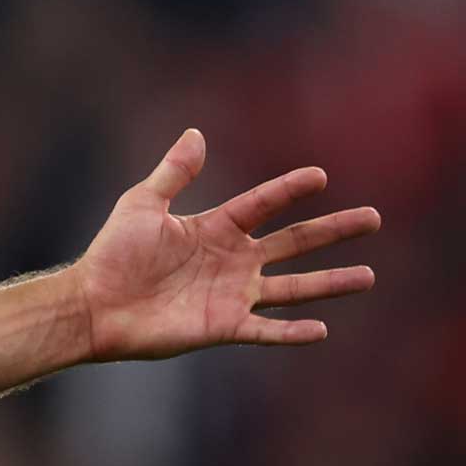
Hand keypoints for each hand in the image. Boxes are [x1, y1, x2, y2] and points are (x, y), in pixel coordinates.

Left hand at [70, 129, 379, 360]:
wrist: (93, 305)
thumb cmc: (112, 254)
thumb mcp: (142, 204)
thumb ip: (173, 173)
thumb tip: (196, 133)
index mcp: (213, 228)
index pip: (262, 205)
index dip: (289, 189)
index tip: (320, 176)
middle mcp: (230, 261)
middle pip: (293, 242)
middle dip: (332, 230)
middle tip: (373, 218)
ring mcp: (231, 295)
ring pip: (293, 287)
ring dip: (330, 282)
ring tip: (368, 275)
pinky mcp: (223, 327)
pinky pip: (266, 330)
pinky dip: (293, 332)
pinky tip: (322, 330)